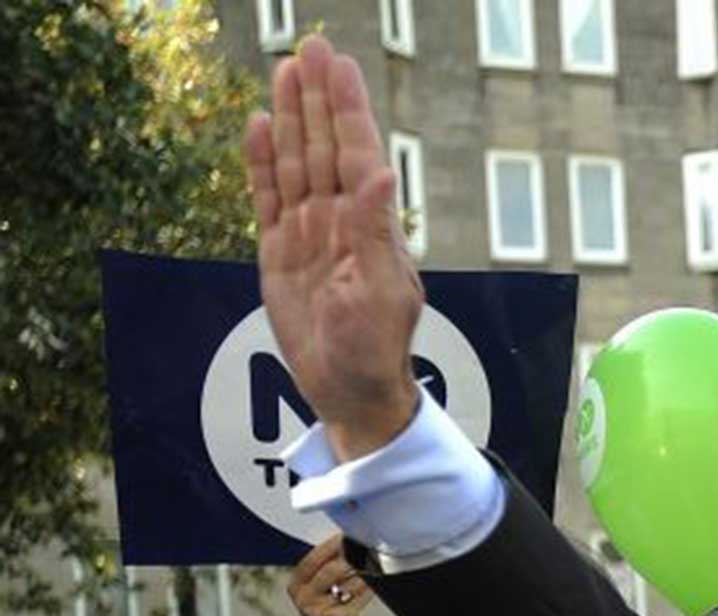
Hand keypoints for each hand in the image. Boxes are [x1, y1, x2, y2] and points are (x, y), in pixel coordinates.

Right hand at [245, 36, 421, 461]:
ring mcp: (308, 234)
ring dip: (292, 118)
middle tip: (312, 46)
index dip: (347, 109)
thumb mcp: (380, 293)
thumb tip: (380, 176)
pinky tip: (261, 127)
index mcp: (370, 228)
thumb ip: (374, 232)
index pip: (358, 153)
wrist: (350, 390)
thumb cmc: (375, 350)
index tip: (338, 64)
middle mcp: (340, 222)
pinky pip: (268, 198)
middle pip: (324, 146)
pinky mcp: (280, 253)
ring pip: (297, 163)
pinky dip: (263, 163)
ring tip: (286, 70)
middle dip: (319, 98)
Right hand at [287, 533, 369, 615]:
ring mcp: (320, 610)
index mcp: (295, 587)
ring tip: (374, 568)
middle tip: (369, 548)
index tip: (350, 534)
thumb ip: (326, 569)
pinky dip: (372, 586)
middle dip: (353, 556)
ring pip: (350, 578)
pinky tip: (377, 584)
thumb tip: (347, 540)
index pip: (314, 557)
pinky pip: (362, 593)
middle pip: (333, 566)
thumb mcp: (319, 593)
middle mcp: (303, 598)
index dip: (333, 544)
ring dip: (366, 572)